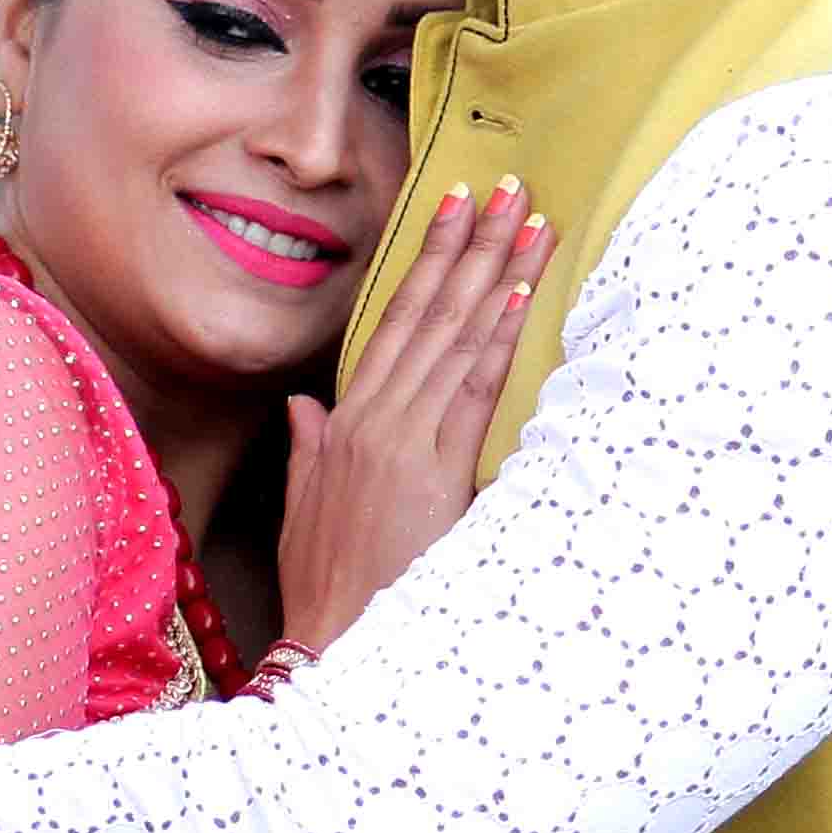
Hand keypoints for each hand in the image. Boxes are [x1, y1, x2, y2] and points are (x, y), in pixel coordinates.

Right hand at [274, 180, 549, 652]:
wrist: (330, 643)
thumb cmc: (324, 588)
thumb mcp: (303, 512)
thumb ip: (311, 452)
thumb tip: (309, 406)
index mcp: (342, 428)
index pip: (393, 326)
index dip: (426, 264)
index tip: (456, 213)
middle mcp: (371, 422)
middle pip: (428, 316)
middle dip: (469, 247)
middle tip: (508, 189)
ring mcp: (401, 443)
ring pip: (454, 341)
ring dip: (494, 275)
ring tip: (528, 224)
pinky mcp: (431, 473)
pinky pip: (469, 393)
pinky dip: (493, 340)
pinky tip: (515, 296)